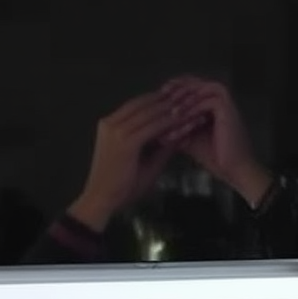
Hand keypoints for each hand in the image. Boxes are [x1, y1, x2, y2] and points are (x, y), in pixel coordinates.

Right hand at [68, 92, 181, 231]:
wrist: (103, 201)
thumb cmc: (121, 187)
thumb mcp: (145, 162)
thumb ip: (161, 147)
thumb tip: (181, 135)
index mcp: (111, 125)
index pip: (139, 105)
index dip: (161, 101)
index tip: (182, 100)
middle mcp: (111, 122)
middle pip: (145, 103)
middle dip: (170, 100)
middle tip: (193, 97)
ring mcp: (115, 130)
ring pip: (150, 112)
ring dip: (174, 109)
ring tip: (194, 106)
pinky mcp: (124, 141)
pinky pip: (152, 127)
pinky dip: (171, 123)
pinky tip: (186, 121)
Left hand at [159, 76, 272, 207]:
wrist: (233, 170)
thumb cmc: (214, 156)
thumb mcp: (188, 138)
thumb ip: (174, 127)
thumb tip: (152, 126)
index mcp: (210, 102)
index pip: (188, 86)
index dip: (172, 89)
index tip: (156, 98)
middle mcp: (218, 98)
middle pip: (193, 81)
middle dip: (175, 88)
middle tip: (160, 94)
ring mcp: (224, 102)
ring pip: (199, 87)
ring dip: (183, 96)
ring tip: (168, 105)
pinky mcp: (228, 108)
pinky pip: (206, 100)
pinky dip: (192, 107)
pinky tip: (179, 115)